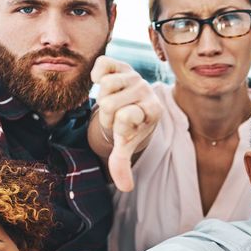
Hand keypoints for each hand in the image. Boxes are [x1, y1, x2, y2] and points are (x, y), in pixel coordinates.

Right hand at [91, 56, 163, 192]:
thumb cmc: (129, 128)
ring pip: (105, 85)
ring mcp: (134, 75)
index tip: (124, 127)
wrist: (131, 105)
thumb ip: (122, 164)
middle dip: (106, 115)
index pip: (125, 117)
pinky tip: (102, 82)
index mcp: (153, 111)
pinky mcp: (121, 63)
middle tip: (115, 116)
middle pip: (108, 103)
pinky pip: (102, 64)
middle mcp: (146, 90)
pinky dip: (97, 74)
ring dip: (102, 98)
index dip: (117, 126)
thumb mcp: (127, 145)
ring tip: (111, 103)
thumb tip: (125, 187)